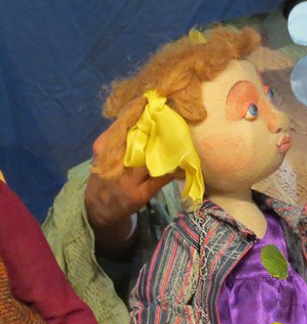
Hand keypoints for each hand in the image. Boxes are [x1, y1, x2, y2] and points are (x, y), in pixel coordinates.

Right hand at [85, 125, 173, 253]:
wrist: (98, 208)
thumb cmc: (104, 177)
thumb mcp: (103, 154)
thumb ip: (117, 138)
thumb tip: (139, 116)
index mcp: (104, 147)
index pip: (124, 126)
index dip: (141, 115)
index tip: (155, 105)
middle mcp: (115, 163)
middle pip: (139, 141)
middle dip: (156, 130)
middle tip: (172, 120)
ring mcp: (127, 180)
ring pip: (152, 160)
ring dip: (167, 151)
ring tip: (180, 141)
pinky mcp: (138, 194)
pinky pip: (159, 179)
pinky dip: (171, 172)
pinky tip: (180, 166)